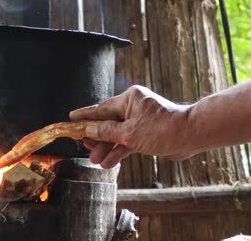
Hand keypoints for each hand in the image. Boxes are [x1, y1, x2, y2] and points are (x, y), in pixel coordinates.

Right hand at [69, 85, 192, 167]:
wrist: (192, 136)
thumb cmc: (163, 129)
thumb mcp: (128, 132)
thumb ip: (105, 131)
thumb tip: (87, 129)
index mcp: (128, 99)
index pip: (100, 108)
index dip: (84, 115)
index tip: (71, 118)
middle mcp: (133, 108)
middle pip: (107, 123)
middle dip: (96, 138)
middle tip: (84, 147)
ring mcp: (139, 121)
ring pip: (117, 134)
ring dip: (107, 148)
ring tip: (95, 161)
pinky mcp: (146, 134)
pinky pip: (127, 141)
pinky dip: (119, 151)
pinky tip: (109, 162)